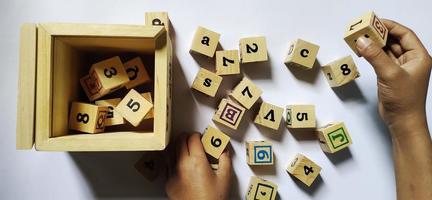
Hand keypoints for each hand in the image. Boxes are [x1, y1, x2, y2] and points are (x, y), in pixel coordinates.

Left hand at [165, 133, 231, 199]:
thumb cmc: (212, 199)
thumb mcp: (224, 178)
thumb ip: (225, 160)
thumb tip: (223, 151)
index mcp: (197, 162)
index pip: (193, 138)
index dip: (197, 135)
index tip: (201, 137)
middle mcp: (182, 165)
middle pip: (179, 141)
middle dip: (186, 136)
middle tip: (192, 139)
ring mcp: (173, 173)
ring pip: (170, 150)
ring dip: (177, 145)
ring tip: (184, 146)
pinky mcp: (168, 182)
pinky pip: (167, 163)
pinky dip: (172, 157)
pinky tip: (178, 160)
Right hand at [355, 19, 431, 135]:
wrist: (402, 121)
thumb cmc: (405, 101)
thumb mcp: (390, 74)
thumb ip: (375, 56)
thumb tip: (363, 41)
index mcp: (419, 57)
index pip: (405, 35)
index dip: (390, 27)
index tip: (376, 22)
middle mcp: (411, 61)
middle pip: (395, 41)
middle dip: (380, 35)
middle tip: (365, 29)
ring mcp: (400, 68)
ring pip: (386, 50)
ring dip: (374, 45)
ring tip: (361, 39)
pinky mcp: (390, 75)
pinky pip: (381, 60)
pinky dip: (372, 55)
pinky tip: (363, 51)